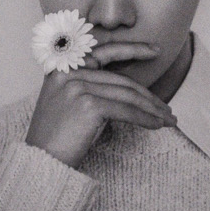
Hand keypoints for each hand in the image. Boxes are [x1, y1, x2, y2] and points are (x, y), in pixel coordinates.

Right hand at [23, 51, 175, 169]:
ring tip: (167, 119)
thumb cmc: (55, 139)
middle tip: (166, 108)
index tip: (155, 51)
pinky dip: (146, 119)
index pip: (103, 51)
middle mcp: (69, 73)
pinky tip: (158, 125)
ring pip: (127, 96)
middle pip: (120, 81)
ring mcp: (78, 87)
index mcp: (62, 68)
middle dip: (148, 96)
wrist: (41, 162)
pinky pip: (127, 111)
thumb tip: (131, 92)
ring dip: (152, 109)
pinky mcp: (89, 105)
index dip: (132, 48)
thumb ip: (89, 88)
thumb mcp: (67, 104)